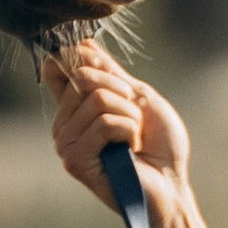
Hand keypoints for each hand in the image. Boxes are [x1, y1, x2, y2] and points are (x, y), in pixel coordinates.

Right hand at [44, 38, 190, 206]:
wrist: (171, 183)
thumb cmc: (160, 145)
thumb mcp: (137, 97)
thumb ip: (109, 73)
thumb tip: (83, 44)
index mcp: (74, 108)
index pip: (56, 66)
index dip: (81, 58)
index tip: (109, 71)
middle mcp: (64, 124)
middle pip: (84, 76)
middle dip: (123, 92)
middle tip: (136, 118)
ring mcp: (66, 143)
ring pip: (97, 99)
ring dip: (130, 115)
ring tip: (135, 138)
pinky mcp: (75, 160)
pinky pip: (104, 123)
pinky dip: (129, 131)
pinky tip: (131, 150)